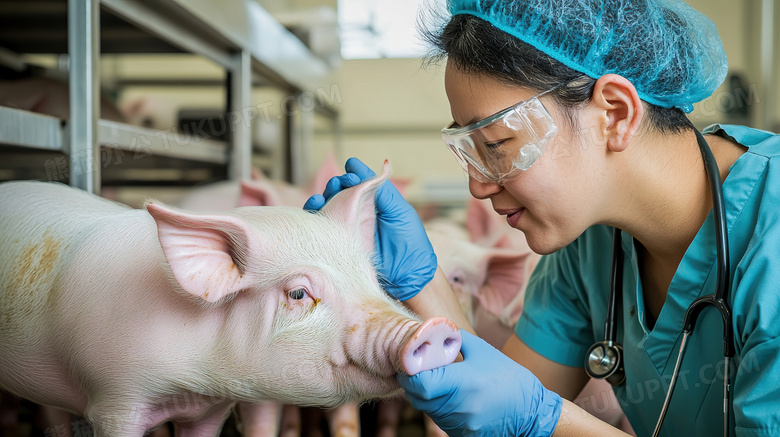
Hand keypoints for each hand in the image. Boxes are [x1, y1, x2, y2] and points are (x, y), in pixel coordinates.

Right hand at [304, 157, 436, 300]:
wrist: (408, 277)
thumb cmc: (410, 243)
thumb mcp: (399, 211)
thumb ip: (384, 191)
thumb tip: (375, 164)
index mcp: (373, 206)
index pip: (356, 186)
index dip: (351, 177)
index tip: (350, 173)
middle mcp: (358, 216)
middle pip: (338, 196)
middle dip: (335, 186)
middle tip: (338, 184)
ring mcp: (347, 231)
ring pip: (327, 211)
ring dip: (321, 199)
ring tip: (321, 197)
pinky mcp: (338, 247)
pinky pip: (322, 230)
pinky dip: (315, 218)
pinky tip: (316, 210)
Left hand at [397, 331, 561, 436]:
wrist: (532, 413)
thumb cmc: (510, 379)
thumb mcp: (484, 352)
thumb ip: (458, 341)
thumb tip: (436, 331)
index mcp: (463, 382)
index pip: (420, 382)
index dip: (410, 372)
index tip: (411, 362)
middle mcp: (458, 406)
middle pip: (418, 397)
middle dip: (414, 383)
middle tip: (418, 370)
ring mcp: (460, 423)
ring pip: (426, 410)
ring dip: (424, 396)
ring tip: (435, 382)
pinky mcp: (462, 434)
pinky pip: (439, 420)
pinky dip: (437, 408)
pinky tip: (449, 397)